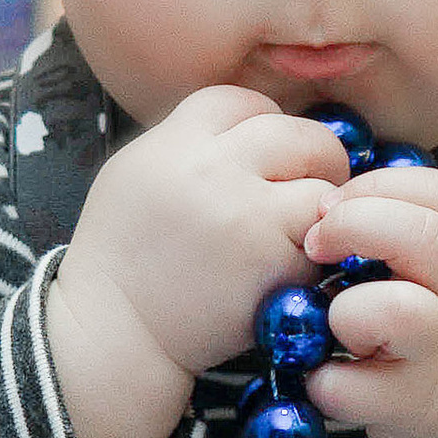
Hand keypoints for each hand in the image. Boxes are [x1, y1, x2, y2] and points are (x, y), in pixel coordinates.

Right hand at [49, 88, 349, 437]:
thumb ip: (189, 148)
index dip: (264, 123)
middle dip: (311, 156)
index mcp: (171, 142)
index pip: (242, 102)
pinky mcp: (272, 259)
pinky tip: (290, 268)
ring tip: (304, 230)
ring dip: (324, 203)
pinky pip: (324, 238)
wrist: (113, 335)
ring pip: (323, 180)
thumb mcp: (136, 178)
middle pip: (294, 131)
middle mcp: (208, 167)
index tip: (268, 155)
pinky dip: (319, 252)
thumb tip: (254, 131)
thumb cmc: (123, 262)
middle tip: (309, 187)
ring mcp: (245, 211)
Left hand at [297, 166, 437, 437]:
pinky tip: (322, 375)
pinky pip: (350, 388)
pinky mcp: (408, 405)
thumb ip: (398, 225)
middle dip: (353, 225)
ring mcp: (435, 351)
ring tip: (329, 322)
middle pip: (424, 235)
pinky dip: (323, 382)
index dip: (374, 186)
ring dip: (346, 311)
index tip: (329, 205)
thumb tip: (316, 197)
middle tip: (314, 246)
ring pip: (400, 311)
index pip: (436, 192)